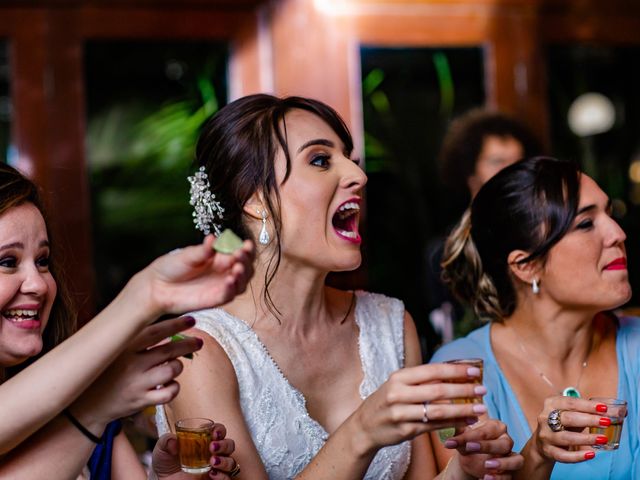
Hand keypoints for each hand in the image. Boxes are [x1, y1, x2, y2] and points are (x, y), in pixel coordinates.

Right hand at [71, 316, 202, 426]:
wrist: (85, 404)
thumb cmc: (104, 372)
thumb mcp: (114, 350)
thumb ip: (137, 338)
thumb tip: (169, 325)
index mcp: (124, 347)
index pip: (155, 331)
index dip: (176, 324)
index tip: (191, 320)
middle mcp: (131, 364)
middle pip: (168, 351)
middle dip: (188, 345)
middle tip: (197, 342)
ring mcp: (136, 384)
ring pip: (172, 370)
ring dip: (178, 367)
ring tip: (174, 366)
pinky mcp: (140, 401)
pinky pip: (168, 393)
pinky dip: (174, 387)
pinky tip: (169, 384)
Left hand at [134, 235, 254, 317]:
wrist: (156, 286)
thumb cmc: (172, 267)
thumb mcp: (188, 255)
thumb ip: (203, 250)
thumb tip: (213, 238)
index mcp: (221, 257)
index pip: (241, 253)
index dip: (247, 249)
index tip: (247, 244)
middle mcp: (225, 272)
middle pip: (246, 268)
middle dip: (246, 261)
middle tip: (240, 254)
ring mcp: (221, 286)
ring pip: (242, 283)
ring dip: (243, 275)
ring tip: (237, 268)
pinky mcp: (215, 300)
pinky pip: (229, 295)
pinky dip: (232, 288)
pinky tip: (230, 280)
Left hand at [153, 423, 237, 479]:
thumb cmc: (165, 464)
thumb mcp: (161, 451)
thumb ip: (166, 441)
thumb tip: (173, 440)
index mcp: (204, 441)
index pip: (219, 431)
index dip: (219, 430)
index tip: (213, 432)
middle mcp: (213, 453)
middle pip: (229, 445)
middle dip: (224, 444)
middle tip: (212, 447)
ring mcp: (215, 468)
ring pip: (231, 462)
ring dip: (225, 460)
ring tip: (212, 461)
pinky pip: (228, 478)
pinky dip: (223, 476)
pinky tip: (212, 474)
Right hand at [352, 363, 486, 454]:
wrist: (364, 427)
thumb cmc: (387, 401)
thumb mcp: (398, 385)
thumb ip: (421, 380)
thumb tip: (453, 373)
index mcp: (399, 377)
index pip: (432, 370)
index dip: (455, 371)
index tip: (475, 372)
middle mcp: (398, 393)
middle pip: (437, 390)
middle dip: (463, 390)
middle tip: (483, 390)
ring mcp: (401, 413)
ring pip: (438, 411)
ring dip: (462, 410)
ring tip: (480, 409)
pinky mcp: (406, 431)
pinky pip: (434, 426)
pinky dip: (453, 424)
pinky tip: (467, 421)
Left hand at [445, 419, 523, 478]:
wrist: (469, 458)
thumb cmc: (467, 442)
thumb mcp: (460, 437)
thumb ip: (457, 435)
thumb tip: (448, 435)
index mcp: (496, 426)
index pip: (487, 430)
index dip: (473, 436)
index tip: (459, 441)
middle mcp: (506, 440)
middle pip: (505, 443)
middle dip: (488, 446)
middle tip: (470, 448)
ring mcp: (510, 456)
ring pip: (516, 460)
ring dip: (503, 463)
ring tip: (487, 466)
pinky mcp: (510, 471)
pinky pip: (510, 475)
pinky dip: (499, 478)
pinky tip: (485, 478)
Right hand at [533, 396, 611, 462]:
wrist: (543, 442)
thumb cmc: (562, 424)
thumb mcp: (571, 413)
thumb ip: (587, 411)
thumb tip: (615, 411)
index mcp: (551, 403)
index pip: (570, 402)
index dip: (588, 405)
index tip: (604, 408)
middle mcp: (545, 417)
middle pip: (568, 418)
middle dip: (589, 420)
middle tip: (606, 422)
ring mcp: (546, 435)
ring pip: (566, 437)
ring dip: (586, 438)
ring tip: (602, 439)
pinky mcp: (548, 450)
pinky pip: (563, 455)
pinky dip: (577, 456)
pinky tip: (590, 454)